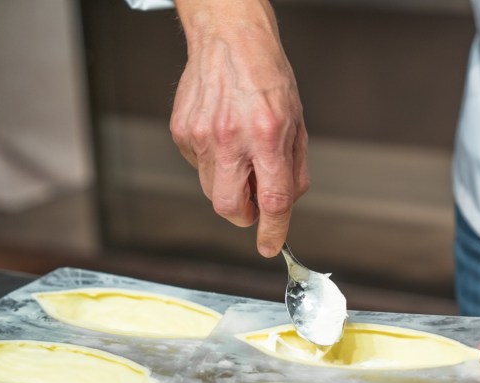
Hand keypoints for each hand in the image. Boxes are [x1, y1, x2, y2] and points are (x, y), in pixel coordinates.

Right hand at [170, 0, 308, 256]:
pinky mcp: (182, 132)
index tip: (271, 246)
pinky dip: (214, 164)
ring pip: (213, 190)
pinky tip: (224, 136)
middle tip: (255, 203)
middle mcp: (231, 138)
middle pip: (230, 207)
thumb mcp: (297, 123)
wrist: (229, 39)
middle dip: (245, 215)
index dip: (273, 231)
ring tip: (242, 154)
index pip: (272, 200)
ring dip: (231, 186)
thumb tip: (285, 205)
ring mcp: (201, 136)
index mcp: (267, 135)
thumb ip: (293, 169)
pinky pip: (199, 167)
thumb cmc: (266, 75)